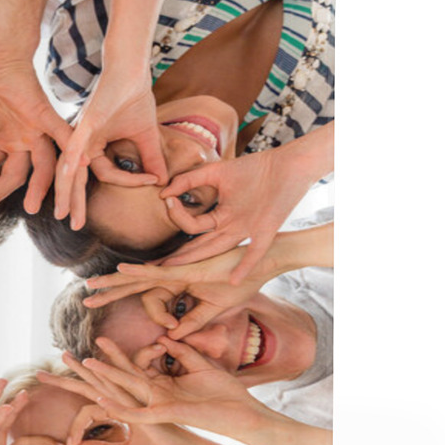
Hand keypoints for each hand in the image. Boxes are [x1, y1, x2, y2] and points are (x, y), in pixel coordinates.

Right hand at [0, 55, 72, 217]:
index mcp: (1, 147)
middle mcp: (20, 144)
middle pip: (14, 177)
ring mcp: (35, 132)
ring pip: (44, 166)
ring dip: (41, 187)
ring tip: (31, 208)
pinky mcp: (45, 116)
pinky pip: (64, 136)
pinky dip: (74, 150)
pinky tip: (83, 165)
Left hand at [36, 350, 191, 444]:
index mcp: (119, 407)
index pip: (89, 404)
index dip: (74, 426)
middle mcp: (125, 400)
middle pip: (93, 383)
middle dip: (70, 375)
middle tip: (45, 368)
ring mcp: (136, 404)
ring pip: (109, 383)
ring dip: (92, 370)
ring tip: (75, 357)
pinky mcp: (147, 414)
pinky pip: (126, 404)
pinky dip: (112, 399)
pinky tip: (98, 391)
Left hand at [53, 68, 166, 229]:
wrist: (131, 68)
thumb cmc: (135, 96)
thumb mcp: (146, 135)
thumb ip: (152, 159)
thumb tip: (163, 182)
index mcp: (94, 146)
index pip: (109, 175)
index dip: (131, 181)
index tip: (153, 181)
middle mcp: (83, 142)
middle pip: (76, 179)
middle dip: (75, 204)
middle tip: (74, 225)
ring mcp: (80, 133)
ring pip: (70, 168)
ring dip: (66, 192)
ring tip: (63, 213)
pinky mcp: (83, 123)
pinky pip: (74, 146)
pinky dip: (71, 162)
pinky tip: (65, 176)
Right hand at [79, 336, 264, 437]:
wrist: (241, 417)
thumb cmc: (224, 395)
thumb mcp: (199, 367)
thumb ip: (181, 353)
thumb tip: (165, 339)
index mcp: (160, 385)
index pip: (129, 368)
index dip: (113, 355)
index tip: (106, 341)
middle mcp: (152, 396)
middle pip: (116, 378)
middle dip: (93, 366)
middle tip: (69, 354)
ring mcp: (156, 406)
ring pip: (120, 392)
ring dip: (101, 378)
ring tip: (83, 365)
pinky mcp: (164, 414)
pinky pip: (136, 413)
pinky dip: (119, 408)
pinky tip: (103, 400)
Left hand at [84, 244, 277, 338]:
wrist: (261, 263)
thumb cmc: (239, 281)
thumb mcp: (212, 310)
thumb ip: (192, 322)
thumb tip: (173, 336)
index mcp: (177, 284)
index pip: (152, 300)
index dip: (156, 316)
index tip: (172, 327)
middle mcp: (171, 275)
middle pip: (133, 285)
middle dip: (109, 293)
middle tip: (85, 299)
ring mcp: (176, 270)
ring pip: (137, 278)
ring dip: (113, 283)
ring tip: (90, 286)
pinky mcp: (184, 269)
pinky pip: (157, 271)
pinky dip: (138, 272)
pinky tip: (120, 271)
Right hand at [160, 147, 306, 281]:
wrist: (286, 164)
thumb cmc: (254, 168)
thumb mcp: (217, 172)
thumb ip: (190, 179)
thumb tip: (164, 192)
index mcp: (221, 218)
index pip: (192, 224)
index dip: (177, 214)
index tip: (165, 199)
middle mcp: (231, 229)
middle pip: (200, 246)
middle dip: (179, 257)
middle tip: (157, 266)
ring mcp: (247, 232)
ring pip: (218, 250)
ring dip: (197, 261)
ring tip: (177, 270)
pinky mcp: (266, 231)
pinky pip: (253, 252)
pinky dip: (244, 266)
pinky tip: (232, 280)